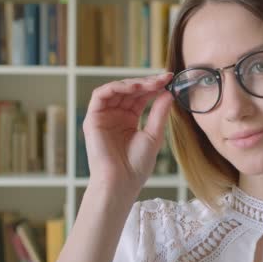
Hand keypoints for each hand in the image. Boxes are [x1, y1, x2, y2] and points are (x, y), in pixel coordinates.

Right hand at [82, 72, 173, 200]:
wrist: (121, 182)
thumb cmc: (137, 165)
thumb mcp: (154, 135)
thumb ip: (159, 113)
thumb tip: (169, 92)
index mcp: (129, 119)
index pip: (141, 96)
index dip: (154, 86)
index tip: (170, 79)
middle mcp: (116, 115)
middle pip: (130, 90)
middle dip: (146, 82)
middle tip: (162, 79)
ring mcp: (104, 116)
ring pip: (116, 89)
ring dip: (132, 83)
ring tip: (149, 84)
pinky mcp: (93, 118)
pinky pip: (100, 95)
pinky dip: (116, 87)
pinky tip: (133, 87)